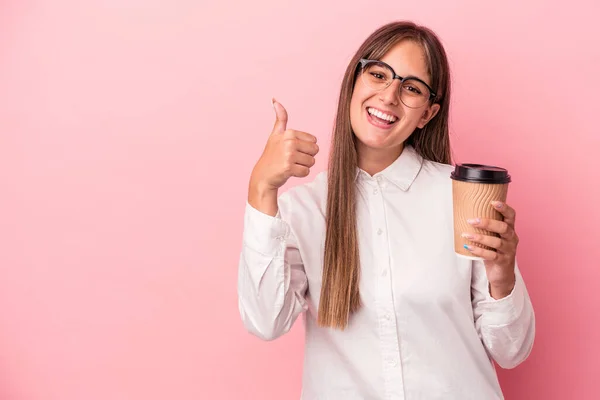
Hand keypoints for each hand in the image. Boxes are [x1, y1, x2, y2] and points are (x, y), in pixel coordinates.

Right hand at [248, 99, 318, 214]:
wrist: (263, 175)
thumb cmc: (272, 155)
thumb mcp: (275, 134)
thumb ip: (280, 118)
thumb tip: (275, 100)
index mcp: (289, 132)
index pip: (314, 141)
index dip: (305, 148)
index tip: (292, 150)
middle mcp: (289, 141)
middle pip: (315, 151)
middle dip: (306, 157)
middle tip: (292, 159)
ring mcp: (289, 154)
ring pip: (312, 162)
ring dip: (303, 166)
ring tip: (290, 165)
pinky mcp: (289, 167)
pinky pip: (306, 171)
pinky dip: (300, 174)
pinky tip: (289, 172)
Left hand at [461, 201, 518, 298]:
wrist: (501, 274)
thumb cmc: (494, 251)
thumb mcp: (492, 236)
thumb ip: (485, 227)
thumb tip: (463, 213)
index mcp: (510, 229)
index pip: (511, 215)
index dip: (504, 208)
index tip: (492, 201)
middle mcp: (512, 238)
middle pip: (503, 227)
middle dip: (487, 222)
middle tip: (471, 220)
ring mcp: (509, 251)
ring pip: (496, 242)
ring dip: (480, 237)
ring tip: (466, 234)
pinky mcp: (503, 261)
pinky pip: (491, 255)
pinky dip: (479, 250)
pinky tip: (468, 247)